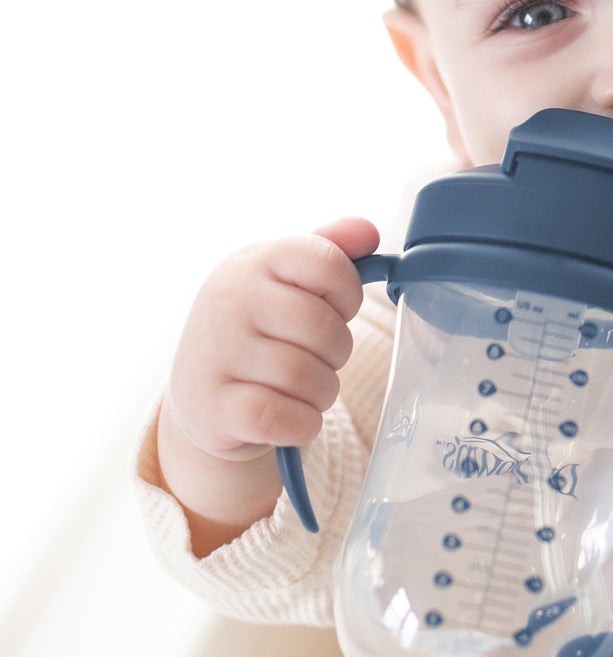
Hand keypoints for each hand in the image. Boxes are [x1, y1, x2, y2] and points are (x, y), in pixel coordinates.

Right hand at [157, 217, 377, 552]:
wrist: (200, 394)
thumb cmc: (260, 328)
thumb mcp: (285, 279)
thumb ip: (330, 249)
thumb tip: (368, 232)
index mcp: (254, 261)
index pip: (329, 263)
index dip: (348, 294)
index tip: (337, 308)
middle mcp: (230, 300)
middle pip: (325, 328)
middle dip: (336, 352)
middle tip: (318, 357)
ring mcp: (217, 353)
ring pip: (309, 378)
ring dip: (321, 392)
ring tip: (304, 387)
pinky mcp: (214, 407)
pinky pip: (286, 418)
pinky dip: (303, 423)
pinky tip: (291, 416)